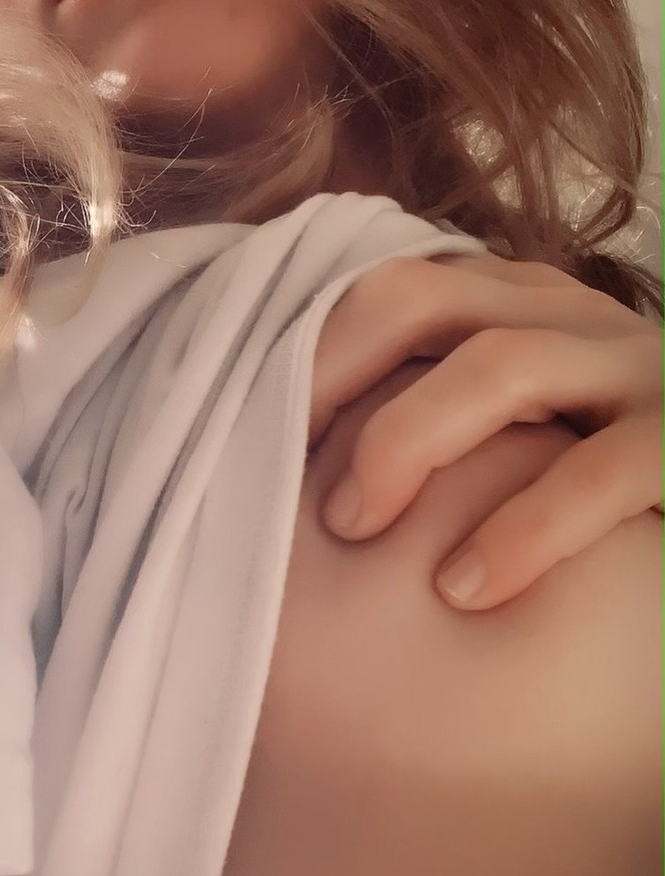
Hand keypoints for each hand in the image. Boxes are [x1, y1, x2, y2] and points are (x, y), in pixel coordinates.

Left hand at [308, 250, 662, 609]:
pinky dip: (521, 531)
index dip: (307, 348)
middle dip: (332, 377)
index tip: (250, 422)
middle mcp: (575, 316)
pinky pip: (597, 472)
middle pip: (420, 299)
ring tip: (353, 530)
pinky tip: (465, 589)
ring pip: (499, 365)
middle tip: (284, 471)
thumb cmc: (604, 497)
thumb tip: (314, 482)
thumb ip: (439, 426)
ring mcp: (638, 369)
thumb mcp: (522, 440)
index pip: (388, 286)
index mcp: (521, 304)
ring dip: (405, 444)